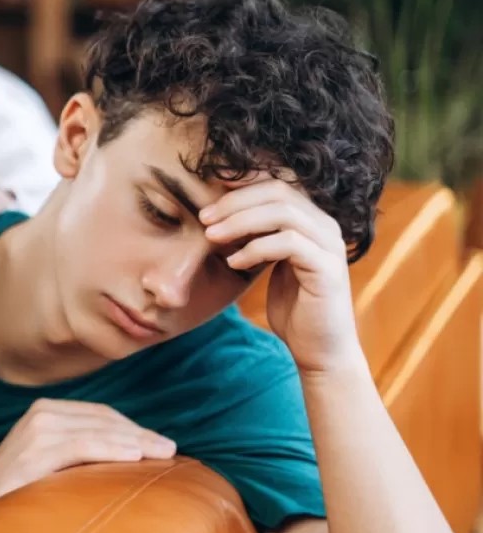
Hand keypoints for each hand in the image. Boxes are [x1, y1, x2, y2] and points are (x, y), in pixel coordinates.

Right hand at [0, 399, 174, 503]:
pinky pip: (82, 446)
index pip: (100, 413)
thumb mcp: (50, 457)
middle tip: (170, 448)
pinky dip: (112, 449)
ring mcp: (37, 430)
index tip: (159, 442)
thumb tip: (130, 451)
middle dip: (140, 433)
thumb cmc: (18, 486)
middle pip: (103, 419)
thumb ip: (78, 446)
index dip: (133, 426)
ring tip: (162, 453)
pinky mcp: (35, 451)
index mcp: (46, 409)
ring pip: (98, 430)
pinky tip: (135, 456)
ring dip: (135, 441)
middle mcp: (41, 413)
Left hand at [200, 177, 360, 374]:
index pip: (276, 184)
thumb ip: (255, 236)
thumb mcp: (268, 264)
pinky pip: (288, 243)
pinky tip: (233, 262)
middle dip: (235, 201)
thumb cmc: (292, 307)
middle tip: (203, 217)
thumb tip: (217, 216)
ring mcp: (329, 245)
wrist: (318, 349)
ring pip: (283, 213)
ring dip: (240, 221)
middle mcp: (325, 225)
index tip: (207, 193)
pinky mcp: (327, 268)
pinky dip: (255, 248)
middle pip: (278, 192)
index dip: (242, 183)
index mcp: (311, 220)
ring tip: (211, 236)